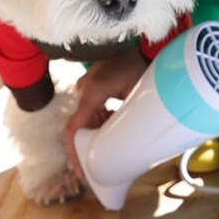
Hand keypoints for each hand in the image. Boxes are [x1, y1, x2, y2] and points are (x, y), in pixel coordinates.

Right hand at [64, 46, 149, 173]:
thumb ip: (124, 121)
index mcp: (92, 93)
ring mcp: (86, 87)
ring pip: (86, 119)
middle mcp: (84, 89)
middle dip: (89, 144)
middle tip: (102, 163)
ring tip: (113, 144)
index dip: (75, 152)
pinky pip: (91, 109)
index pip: (74, 127)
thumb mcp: (134, 97)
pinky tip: (115, 124)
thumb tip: (121, 147)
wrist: (144, 47)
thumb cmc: (141, 69)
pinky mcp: (92, 86)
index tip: (83, 171)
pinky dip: (101, 121)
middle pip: (80, 125)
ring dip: (97, 132)